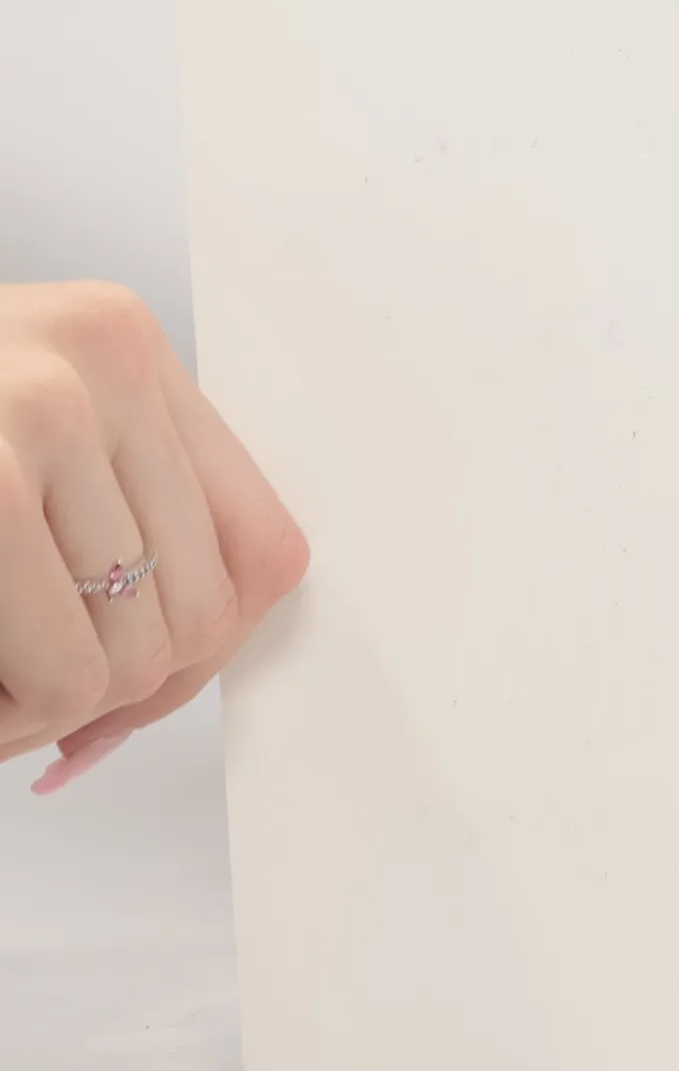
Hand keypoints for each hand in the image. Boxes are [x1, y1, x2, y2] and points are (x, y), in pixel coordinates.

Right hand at [0, 282, 308, 792]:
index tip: (135, 699)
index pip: (262, 546)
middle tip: (36, 713)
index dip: (211, 652)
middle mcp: (99, 363)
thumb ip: (117, 505)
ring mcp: (39, 414)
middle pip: (205, 613)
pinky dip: (10, 723)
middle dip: (118, 697)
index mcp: (124, 347)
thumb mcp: (21, 436)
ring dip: (50, 713)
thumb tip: (193, 660)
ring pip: (132, 658)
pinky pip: (61, 676)